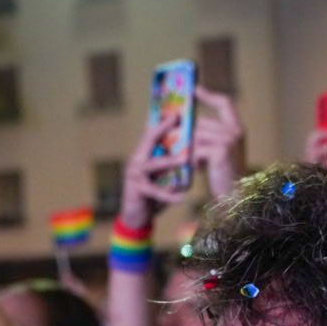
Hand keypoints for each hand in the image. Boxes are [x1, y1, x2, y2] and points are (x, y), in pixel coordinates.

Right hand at [120, 114, 192, 231]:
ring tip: (185, 160)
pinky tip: (182, 197)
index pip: (154, 131)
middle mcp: (137, 159)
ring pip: (153, 164)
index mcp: (145, 152)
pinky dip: (168, 194)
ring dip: (169, 162)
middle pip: (149, 139)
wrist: (137, 217)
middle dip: (163, 128)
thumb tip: (191, 150)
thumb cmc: (153, 194)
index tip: (178, 108)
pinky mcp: (136, 190)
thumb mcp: (164, 175)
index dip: (164, 120)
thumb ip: (172, 162)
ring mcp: (135, 174)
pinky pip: (154, 191)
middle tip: (178, 120)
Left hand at [192, 88, 244, 200]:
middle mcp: (235, 131)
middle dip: (186, 133)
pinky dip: (190, 159)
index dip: (209, 95)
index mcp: (237, 129)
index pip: (225, 103)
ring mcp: (228, 140)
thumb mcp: (218, 153)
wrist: (235, 198)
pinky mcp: (220, 151)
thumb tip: (185, 126)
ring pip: (196, 137)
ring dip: (186, 149)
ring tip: (182, 158)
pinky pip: (196, 150)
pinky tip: (190, 168)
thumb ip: (207, 138)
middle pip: (202, 124)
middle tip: (171, 137)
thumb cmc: (224, 177)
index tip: (194, 90)